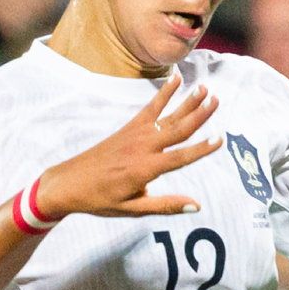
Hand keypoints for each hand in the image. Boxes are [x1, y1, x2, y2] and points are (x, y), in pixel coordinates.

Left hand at [29, 76, 217, 225]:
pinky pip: (150, 108)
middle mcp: (142, 147)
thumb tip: (196, 205)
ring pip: (167, 115)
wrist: (68, 183)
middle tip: (217, 100)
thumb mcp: (132, 209)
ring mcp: (135, 135)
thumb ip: (165, 205)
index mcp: (145, 169)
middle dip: (198, 115)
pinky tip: (175, 79)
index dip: (201, 149)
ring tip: (204, 88)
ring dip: (186, 101)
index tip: (220, 139)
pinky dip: (164, 93)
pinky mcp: (128, 128)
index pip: (180, 158)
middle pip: (176, 129)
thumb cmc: (100, 199)